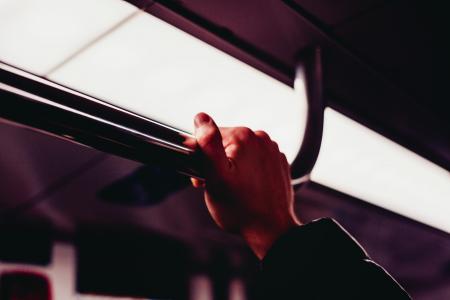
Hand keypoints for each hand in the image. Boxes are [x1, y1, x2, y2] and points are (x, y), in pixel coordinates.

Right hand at [192, 112, 300, 258]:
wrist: (271, 230)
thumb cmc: (240, 208)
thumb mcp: (215, 176)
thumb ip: (208, 144)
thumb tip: (201, 117)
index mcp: (244, 136)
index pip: (210, 136)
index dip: (202, 158)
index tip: (205, 177)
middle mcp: (261, 138)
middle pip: (226, 144)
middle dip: (218, 163)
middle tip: (218, 187)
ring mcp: (273, 151)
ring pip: (241, 153)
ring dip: (233, 167)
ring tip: (234, 190)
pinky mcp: (279, 163)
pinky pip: (256, 161)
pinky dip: (249, 172)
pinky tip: (248, 189)